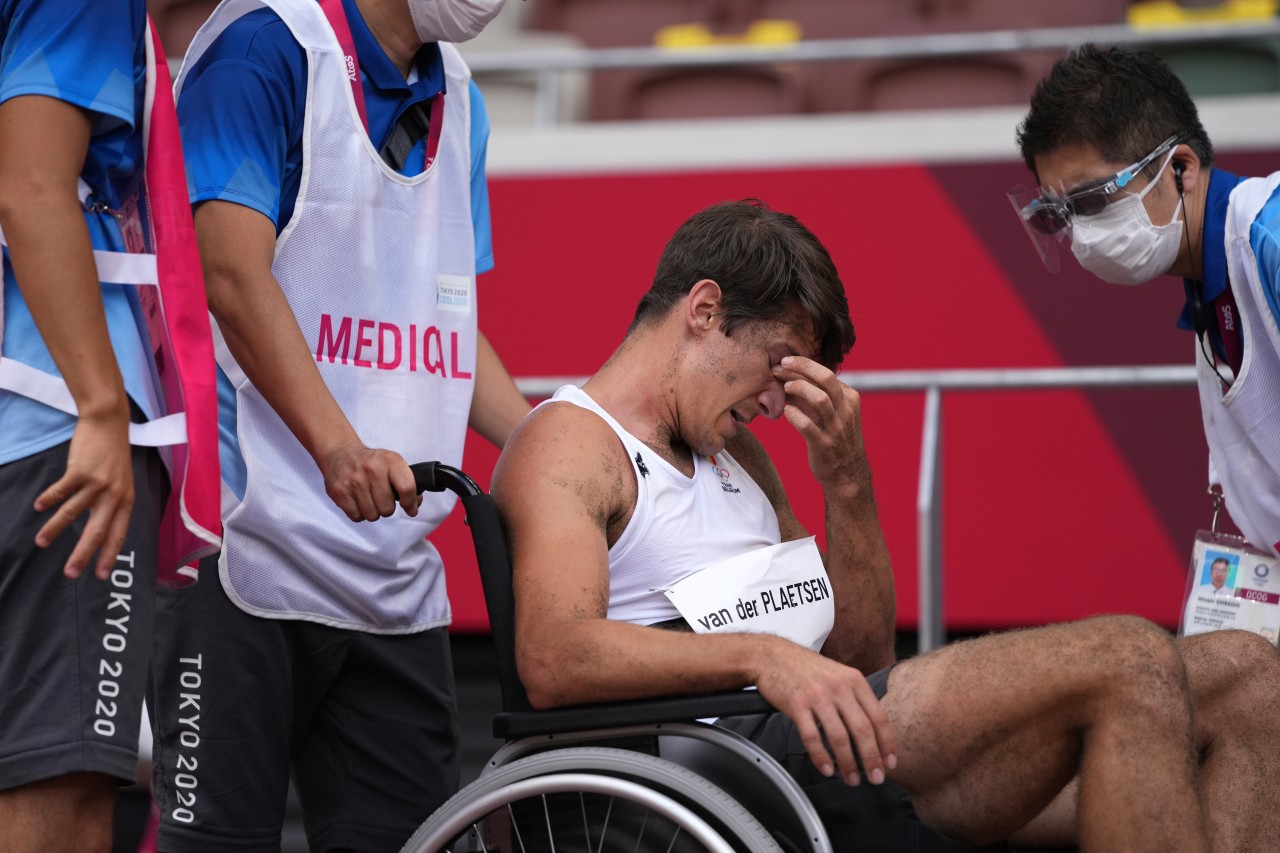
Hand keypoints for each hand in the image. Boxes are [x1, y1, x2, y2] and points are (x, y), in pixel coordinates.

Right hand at [34, 408, 133, 580]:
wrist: (109, 423)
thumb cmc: (113, 455)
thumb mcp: (121, 482)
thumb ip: (112, 503)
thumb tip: (99, 528)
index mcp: (126, 500)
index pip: (118, 534)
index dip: (109, 555)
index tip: (101, 575)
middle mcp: (114, 495)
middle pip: (97, 532)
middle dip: (83, 555)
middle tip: (70, 574)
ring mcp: (98, 483)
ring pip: (73, 514)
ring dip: (54, 529)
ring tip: (40, 542)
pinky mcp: (81, 472)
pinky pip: (60, 492)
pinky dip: (48, 501)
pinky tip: (39, 507)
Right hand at [320, 442, 420, 521]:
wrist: (341, 453)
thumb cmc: (372, 462)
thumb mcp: (393, 463)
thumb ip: (407, 483)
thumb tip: (414, 505)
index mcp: (390, 460)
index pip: (406, 488)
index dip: (410, 503)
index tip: (410, 508)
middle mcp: (372, 469)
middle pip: (387, 508)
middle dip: (387, 508)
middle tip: (382, 499)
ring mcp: (354, 481)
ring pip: (372, 515)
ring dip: (373, 512)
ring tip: (369, 499)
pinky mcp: (339, 491)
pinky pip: (356, 516)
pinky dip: (359, 513)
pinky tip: (358, 501)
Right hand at [755, 643, 896, 785]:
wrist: (774, 656)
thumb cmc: (808, 669)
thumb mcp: (839, 675)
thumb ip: (856, 698)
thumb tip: (873, 730)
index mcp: (854, 680)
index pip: (878, 716)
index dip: (887, 743)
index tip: (890, 763)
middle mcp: (839, 687)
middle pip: (862, 729)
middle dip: (872, 758)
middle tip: (876, 778)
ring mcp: (817, 696)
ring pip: (838, 736)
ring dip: (848, 763)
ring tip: (852, 779)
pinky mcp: (797, 704)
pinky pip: (811, 736)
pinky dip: (820, 756)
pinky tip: (826, 769)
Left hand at [772, 356, 870, 495]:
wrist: (847, 474)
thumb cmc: (834, 438)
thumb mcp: (832, 413)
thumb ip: (814, 396)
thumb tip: (788, 377)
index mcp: (849, 398)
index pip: (826, 374)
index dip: (804, 365)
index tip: (785, 363)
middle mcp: (846, 411)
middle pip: (826, 379)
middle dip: (802, 367)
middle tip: (781, 365)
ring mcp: (836, 428)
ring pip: (820, 400)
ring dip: (800, 389)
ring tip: (785, 388)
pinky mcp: (824, 446)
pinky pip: (808, 428)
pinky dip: (795, 417)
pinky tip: (786, 412)